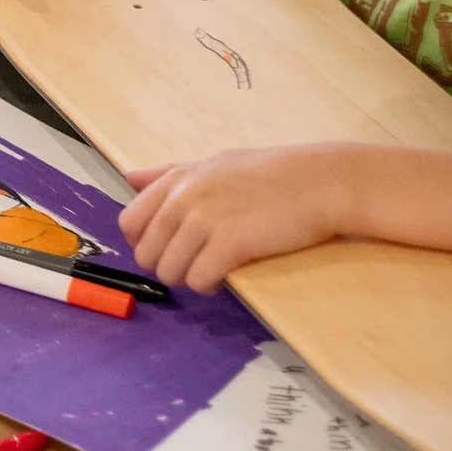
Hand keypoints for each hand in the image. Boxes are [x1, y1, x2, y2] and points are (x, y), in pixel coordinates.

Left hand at [119, 145, 356, 292]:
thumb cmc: (273, 173)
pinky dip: (209, 286)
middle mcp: (184, 197)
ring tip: (211, 271)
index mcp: (178, 178)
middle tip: (195, 264)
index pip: (130, 222)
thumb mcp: (215, 164)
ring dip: (187, 279)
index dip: (145, 243)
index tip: (170, 248)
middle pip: (146, 253)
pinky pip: (198, 280)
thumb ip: (170, 174)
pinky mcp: (230, 244)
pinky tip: (225, 277)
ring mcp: (205, 220)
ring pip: (169, 271)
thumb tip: (130, 178)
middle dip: (167, 266)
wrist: (321, 182)